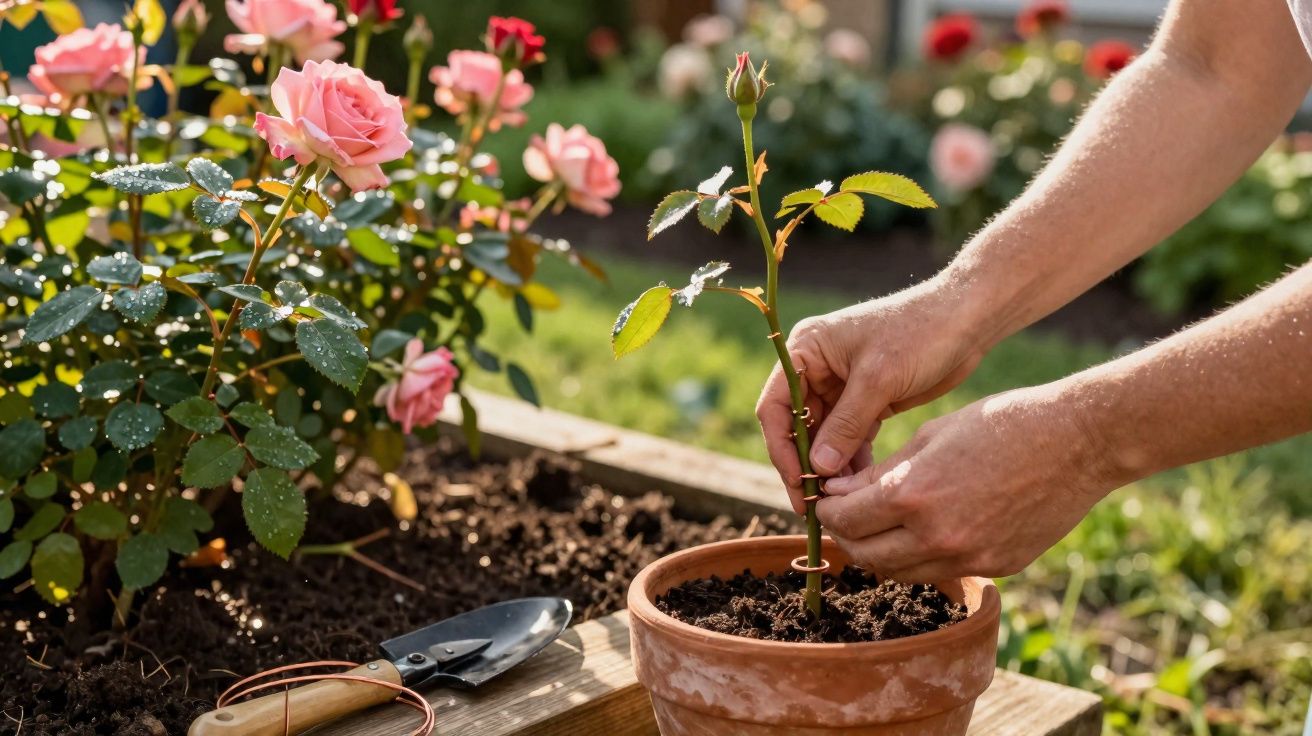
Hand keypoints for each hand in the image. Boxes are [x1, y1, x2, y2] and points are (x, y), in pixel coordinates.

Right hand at [756, 282, 985, 512]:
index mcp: (806, 349)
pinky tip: (860, 486)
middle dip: (805, 464)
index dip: (782, 448)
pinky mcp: (866, 400)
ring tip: (840, 502)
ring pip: (822, 436)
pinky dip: (851, 461)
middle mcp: (816, 367)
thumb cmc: (920, 333)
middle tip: (815, 505)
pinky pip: (848, 437)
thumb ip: (846, 425)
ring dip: (829, 468)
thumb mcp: (878, 379)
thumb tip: (818, 468)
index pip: (776, 406)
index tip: (798, 483)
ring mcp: (841, 385)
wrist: (967, 319)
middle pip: (796, 426)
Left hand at [814, 384, 1117, 580]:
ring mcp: (968, 557)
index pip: (845, 519)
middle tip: (845, 514)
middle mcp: (936, 536)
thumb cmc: (1001, 423)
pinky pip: (941, 572)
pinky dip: (922, 557)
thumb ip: (880, 471)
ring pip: (899, 572)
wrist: (1078, 442)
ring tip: (879, 525)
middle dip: (847, 535)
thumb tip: (837, 491)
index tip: (826, 497)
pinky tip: (925, 531)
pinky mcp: (995, 568)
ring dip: (880, 552)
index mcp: (913, 495)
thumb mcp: (930, 435)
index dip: (828, 509)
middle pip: (865, 555)